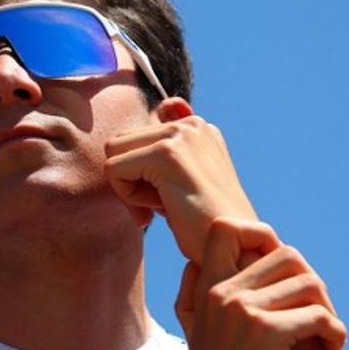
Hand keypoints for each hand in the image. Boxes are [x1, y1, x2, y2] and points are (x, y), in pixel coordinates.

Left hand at [104, 103, 255, 262]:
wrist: (235, 246)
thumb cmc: (208, 222)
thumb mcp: (185, 178)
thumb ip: (170, 145)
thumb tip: (167, 104)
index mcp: (197, 127)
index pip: (137, 135)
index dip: (139, 170)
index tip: (163, 196)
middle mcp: (191, 123)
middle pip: (120, 141)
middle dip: (129, 178)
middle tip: (157, 208)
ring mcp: (179, 136)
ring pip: (113, 152)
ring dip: (128, 187)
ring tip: (163, 206)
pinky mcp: (165, 154)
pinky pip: (113, 170)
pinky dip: (128, 197)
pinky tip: (162, 209)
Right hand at [176, 218, 346, 349]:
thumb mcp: (197, 333)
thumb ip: (195, 296)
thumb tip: (196, 263)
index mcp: (208, 288)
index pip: (227, 228)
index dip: (261, 235)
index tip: (281, 272)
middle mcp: (223, 293)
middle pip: (287, 254)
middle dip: (312, 283)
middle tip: (318, 314)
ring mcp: (243, 311)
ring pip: (308, 284)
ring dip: (328, 310)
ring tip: (327, 334)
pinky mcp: (265, 334)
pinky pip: (317, 315)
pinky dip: (334, 332)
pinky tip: (333, 349)